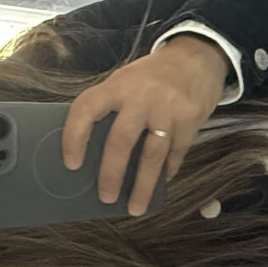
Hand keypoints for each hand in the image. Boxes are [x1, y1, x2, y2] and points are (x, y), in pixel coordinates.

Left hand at [63, 35, 230, 215]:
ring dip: (143, 186)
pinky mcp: (190, 122)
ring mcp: (168, 110)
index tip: (71, 164)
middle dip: (111, 173)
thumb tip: (92, 152)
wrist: (196, 58)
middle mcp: (142, 97)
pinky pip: (175, 156)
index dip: (74, 137)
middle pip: (121, 141)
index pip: (86, 109)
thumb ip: (110, 108)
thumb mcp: (125, 81)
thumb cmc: (151, 76)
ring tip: (135, 208)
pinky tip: (159, 184)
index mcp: (117, 85)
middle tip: (105, 196)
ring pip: (152, 156)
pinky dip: (165, 173)